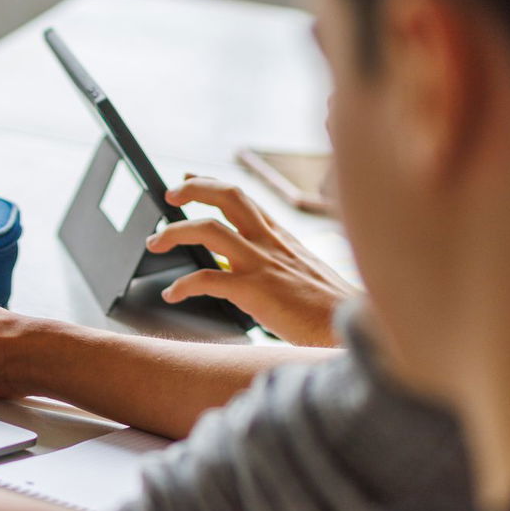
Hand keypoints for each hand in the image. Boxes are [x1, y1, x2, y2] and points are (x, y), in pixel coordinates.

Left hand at [145, 175, 356, 346]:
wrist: (353, 331)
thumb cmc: (334, 311)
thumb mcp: (309, 275)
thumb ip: (283, 266)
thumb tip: (260, 272)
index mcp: (284, 239)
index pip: (244, 200)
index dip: (213, 185)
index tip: (189, 179)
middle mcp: (272, 244)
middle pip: (228, 197)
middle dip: (194, 189)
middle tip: (169, 194)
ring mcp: (263, 265)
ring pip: (209, 231)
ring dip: (175, 232)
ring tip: (155, 242)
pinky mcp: (256, 293)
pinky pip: (208, 280)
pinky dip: (183, 286)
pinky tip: (172, 294)